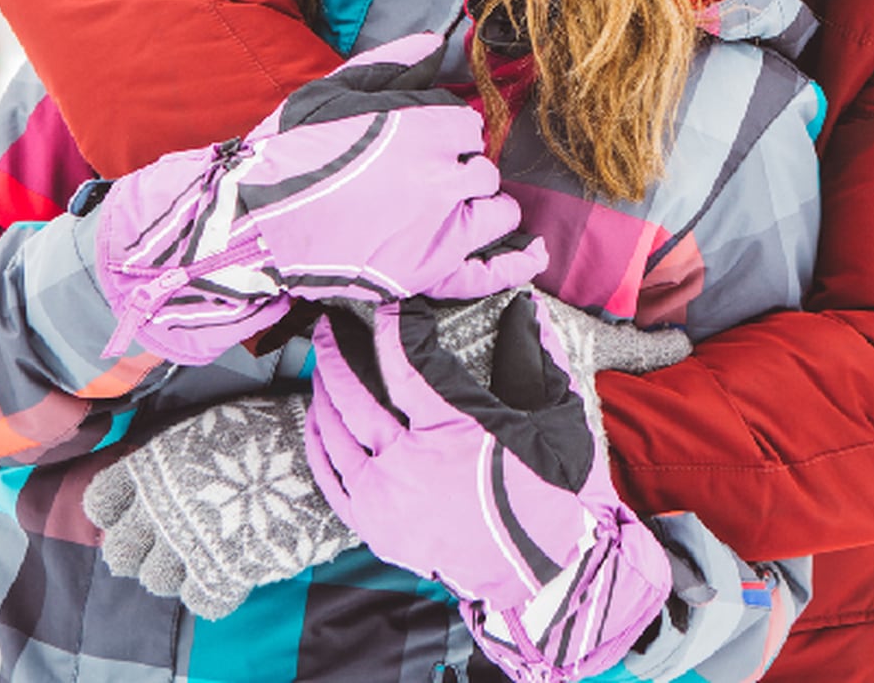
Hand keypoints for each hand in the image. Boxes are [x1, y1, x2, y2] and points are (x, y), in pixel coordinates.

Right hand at [96, 33, 547, 364]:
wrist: (253, 223)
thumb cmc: (289, 154)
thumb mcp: (334, 92)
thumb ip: (391, 66)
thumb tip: (437, 41)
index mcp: (422, 128)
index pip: (465, 124)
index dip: (444, 132)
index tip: (419, 142)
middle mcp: (440, 178)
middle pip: (480, 166)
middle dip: (459, 167)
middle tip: (423, 177)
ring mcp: (437, 230)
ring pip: (495, 209)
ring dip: (482, 204)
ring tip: (453, 206)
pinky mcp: (427, 274)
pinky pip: (489, 269)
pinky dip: (515, 262)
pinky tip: (533, 253)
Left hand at [304, 294, 670, 679]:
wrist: (544, 568)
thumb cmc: (551, 489)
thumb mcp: (555, 417)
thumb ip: (534, 356)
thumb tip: (526, 307)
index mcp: (453, 428)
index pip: (405, 361)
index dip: (393, 326)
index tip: (388, 306)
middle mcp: (409, 462)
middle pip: (353, 396)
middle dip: (335, 352)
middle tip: (328, 326)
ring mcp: (386, 499)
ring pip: (335, 435)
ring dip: (322, 395)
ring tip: (320, 367)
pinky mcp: (377, 528)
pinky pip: (331, 480)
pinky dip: (320, 446)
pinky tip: (318, 424)